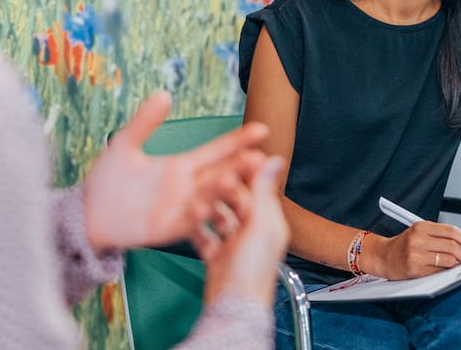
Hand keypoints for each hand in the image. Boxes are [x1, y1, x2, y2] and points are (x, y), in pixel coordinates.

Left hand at [82, 91, 269, 255]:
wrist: (87, 214)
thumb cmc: (107, 181)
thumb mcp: (125, 145)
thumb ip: (145, 122)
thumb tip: (163, 93)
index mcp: (181, 167)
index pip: (216, 151)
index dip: (238, 141)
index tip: (261, 129)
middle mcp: (187, 188)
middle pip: (220, 174)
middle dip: (241, 166)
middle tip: (261, 157)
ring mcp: (180, 209)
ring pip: (208, 198)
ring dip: (223, 190)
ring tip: (236, 179)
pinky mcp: (168, 229)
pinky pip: (189, 223)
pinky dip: (199, 215)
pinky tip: (207, 205)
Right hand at [203, 155, 288, 305]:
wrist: (233, 309)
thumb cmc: (251, 272)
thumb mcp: (259, 226)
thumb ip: (263, 192)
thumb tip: (274, 159)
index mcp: (269, 221)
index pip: (257, 187)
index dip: (245, 169)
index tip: (233, 151)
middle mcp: (253, 230)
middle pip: (235, 200)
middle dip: (221, 188)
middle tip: (206, 173)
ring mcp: (234, 244)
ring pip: (218, 217)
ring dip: (206, 207)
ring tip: (193, 198)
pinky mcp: (217, 256)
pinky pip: (205, 236)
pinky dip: (197, 229)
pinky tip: (186, 220)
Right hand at [364, 221, 460, 279]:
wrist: (383, 256)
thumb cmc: (404, 245)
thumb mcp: (419, 233)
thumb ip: (439, 235)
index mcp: (420, 227)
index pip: (450, 230)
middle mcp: (418, 239)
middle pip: (451, 245)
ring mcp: (416, 254)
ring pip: (447, 259)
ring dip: (456, 263)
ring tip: (456, 263)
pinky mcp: (415, 269)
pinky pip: (439, 270)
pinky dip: (446, 270)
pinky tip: (445, 269)